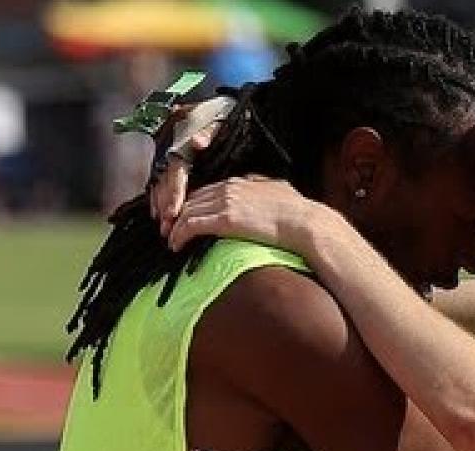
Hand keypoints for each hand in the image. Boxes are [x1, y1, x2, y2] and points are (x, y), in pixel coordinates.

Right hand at [150, 116, 217, 231]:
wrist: (225, 107)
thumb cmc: (224, 115)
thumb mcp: (219, 119)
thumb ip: (209, 131)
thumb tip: (198, 142)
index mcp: (180, 136)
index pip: (176, 170)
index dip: (174, 191)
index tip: (174, 211)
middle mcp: (170, 144)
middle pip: (165, 179)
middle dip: (165, 204)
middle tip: (167, 226)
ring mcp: (168, 151)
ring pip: (160, 181)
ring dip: (160, 203)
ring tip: (163, 225)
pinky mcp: (172, 158)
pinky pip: (162, 180)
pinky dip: (160, 196)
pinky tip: (160, 213)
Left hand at [167, 175, 333, 254]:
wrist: (305, 223)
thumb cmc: (300, 212)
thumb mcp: (280, 192)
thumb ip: (266, 189)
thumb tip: (267, 190)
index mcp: (241, 181)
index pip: (208, 190)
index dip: (195, 203)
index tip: (187, 216)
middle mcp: (229, 187)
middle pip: (193, 198)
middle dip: (178, 213)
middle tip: (170, 228)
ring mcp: (225, 202)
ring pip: (188, 211)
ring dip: (175, 226)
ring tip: (170, 240)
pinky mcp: (224, 219)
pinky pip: (192, 225)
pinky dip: (180, 235)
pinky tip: (175, 245)